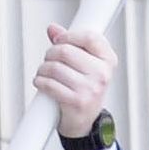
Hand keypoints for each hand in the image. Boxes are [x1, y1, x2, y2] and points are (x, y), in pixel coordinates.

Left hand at [35, 22, 114, 142]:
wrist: (84, 121)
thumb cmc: (84, 89)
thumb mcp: (84, 64)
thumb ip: (70, 44)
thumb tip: (53, 29)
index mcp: (108, 60)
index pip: (90, 37)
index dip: (69, 36)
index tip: (61, 40)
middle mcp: (102, 74)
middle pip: (65, 50)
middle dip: (50, 54)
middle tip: (50, 60)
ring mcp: (91, 89)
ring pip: (54, 67)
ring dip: (43, 69)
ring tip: (46, 73)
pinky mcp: (77, 102)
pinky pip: (49, 84)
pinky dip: (40, 82)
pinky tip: (43, 83)